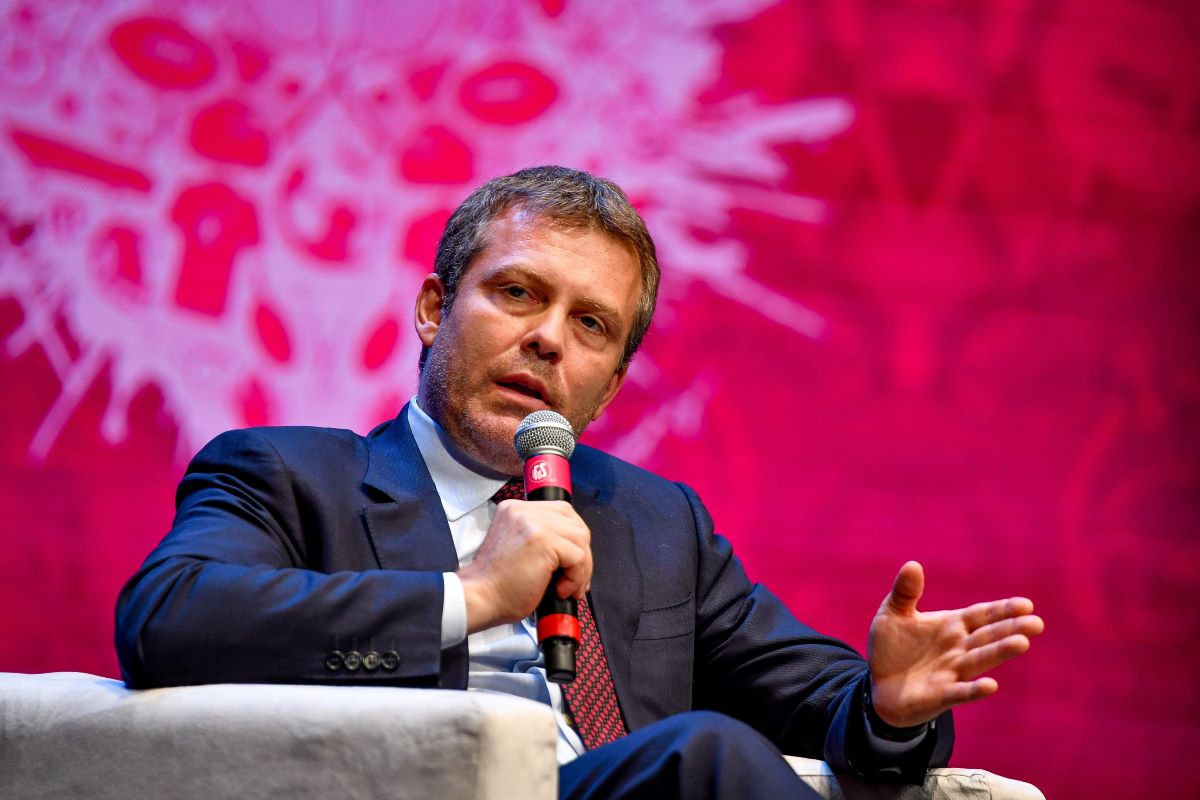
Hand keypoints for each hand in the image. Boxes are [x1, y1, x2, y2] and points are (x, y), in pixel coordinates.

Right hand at [458, 499, 591, 632]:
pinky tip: (560, 590)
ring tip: (567, 588)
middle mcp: (524, 510)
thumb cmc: (498, 584)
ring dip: (582, 568)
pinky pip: (578, 556)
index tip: (572, 564)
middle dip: (582, 554)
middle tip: (576, 579)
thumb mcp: (517, 546)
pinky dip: (576, 577)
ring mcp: (533, 522)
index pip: (562, 513)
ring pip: (581, 539)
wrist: (480, 598)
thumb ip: (540, 536)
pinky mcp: (543, 540)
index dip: (573, 540)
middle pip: (575, 523)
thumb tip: (573, 547)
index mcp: (516, 509)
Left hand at [867, 561, 1044, 727]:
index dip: (1002, 610)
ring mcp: (951, 673)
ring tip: (1022, 644)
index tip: (1026, 604)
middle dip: (1010, 629)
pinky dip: (973, 690)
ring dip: (1000, 653)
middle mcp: (958, 649)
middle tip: (1036, 623)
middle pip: (988, 636)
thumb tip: (913, 564)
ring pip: (979, 661)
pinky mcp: (940, 696)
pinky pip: (959, 692)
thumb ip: (905, 592)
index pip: (981, 616)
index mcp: (951, 626)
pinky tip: (989, 686)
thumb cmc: (891, 648)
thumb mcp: (893, 614)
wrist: (877, 685)